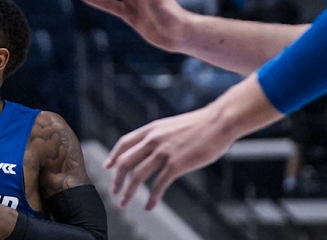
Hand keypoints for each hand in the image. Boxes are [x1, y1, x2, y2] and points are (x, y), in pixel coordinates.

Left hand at [104, 103, 239, 209]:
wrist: (219, 122)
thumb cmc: (201, 125)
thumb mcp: (172, 125)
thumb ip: (160, 136)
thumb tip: (153, 148)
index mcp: (151, 129)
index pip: (124, 143)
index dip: (113, 156)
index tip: (108, 167)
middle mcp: (153, 139)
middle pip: (125, 161)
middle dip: (117, 179)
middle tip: (114, 191)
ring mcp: (163, 152)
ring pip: (137, 175)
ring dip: (128, 191)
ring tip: (124, 202)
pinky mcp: (176, 164)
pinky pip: (159, 185)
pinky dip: (152, 197)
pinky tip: (150, 205)